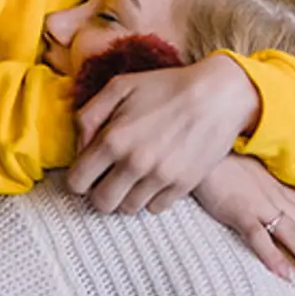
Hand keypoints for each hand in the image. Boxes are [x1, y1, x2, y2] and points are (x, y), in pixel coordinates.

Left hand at [66, 54, 259, 214]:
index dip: (80, 177)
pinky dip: (152, 197)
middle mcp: (134, 163)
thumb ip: (89, 115)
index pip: (76, 183)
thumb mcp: (120, 87)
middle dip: (100, 192)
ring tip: (135, 176)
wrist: (218, 95)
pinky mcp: (182, 186)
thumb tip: (80, 146)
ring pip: (128, 209)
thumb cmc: (167, 86)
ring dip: (127, 195)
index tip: (90, 170)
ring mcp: (160, 178)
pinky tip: (156, 177)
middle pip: (101, 203)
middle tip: (110, 177)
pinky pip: (155, 208)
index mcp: (113, 139)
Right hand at [194, 153, 294, 292]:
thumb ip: (261, 188)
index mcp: (276, 186)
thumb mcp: (246, 172)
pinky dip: (272, 255)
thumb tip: (270, 206)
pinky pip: (258, 235)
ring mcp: (257, 203)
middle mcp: (273, 195)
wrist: (201, 148)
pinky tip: (284, 273)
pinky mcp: (238, 210)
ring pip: (292, 233)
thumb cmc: (219, 160)